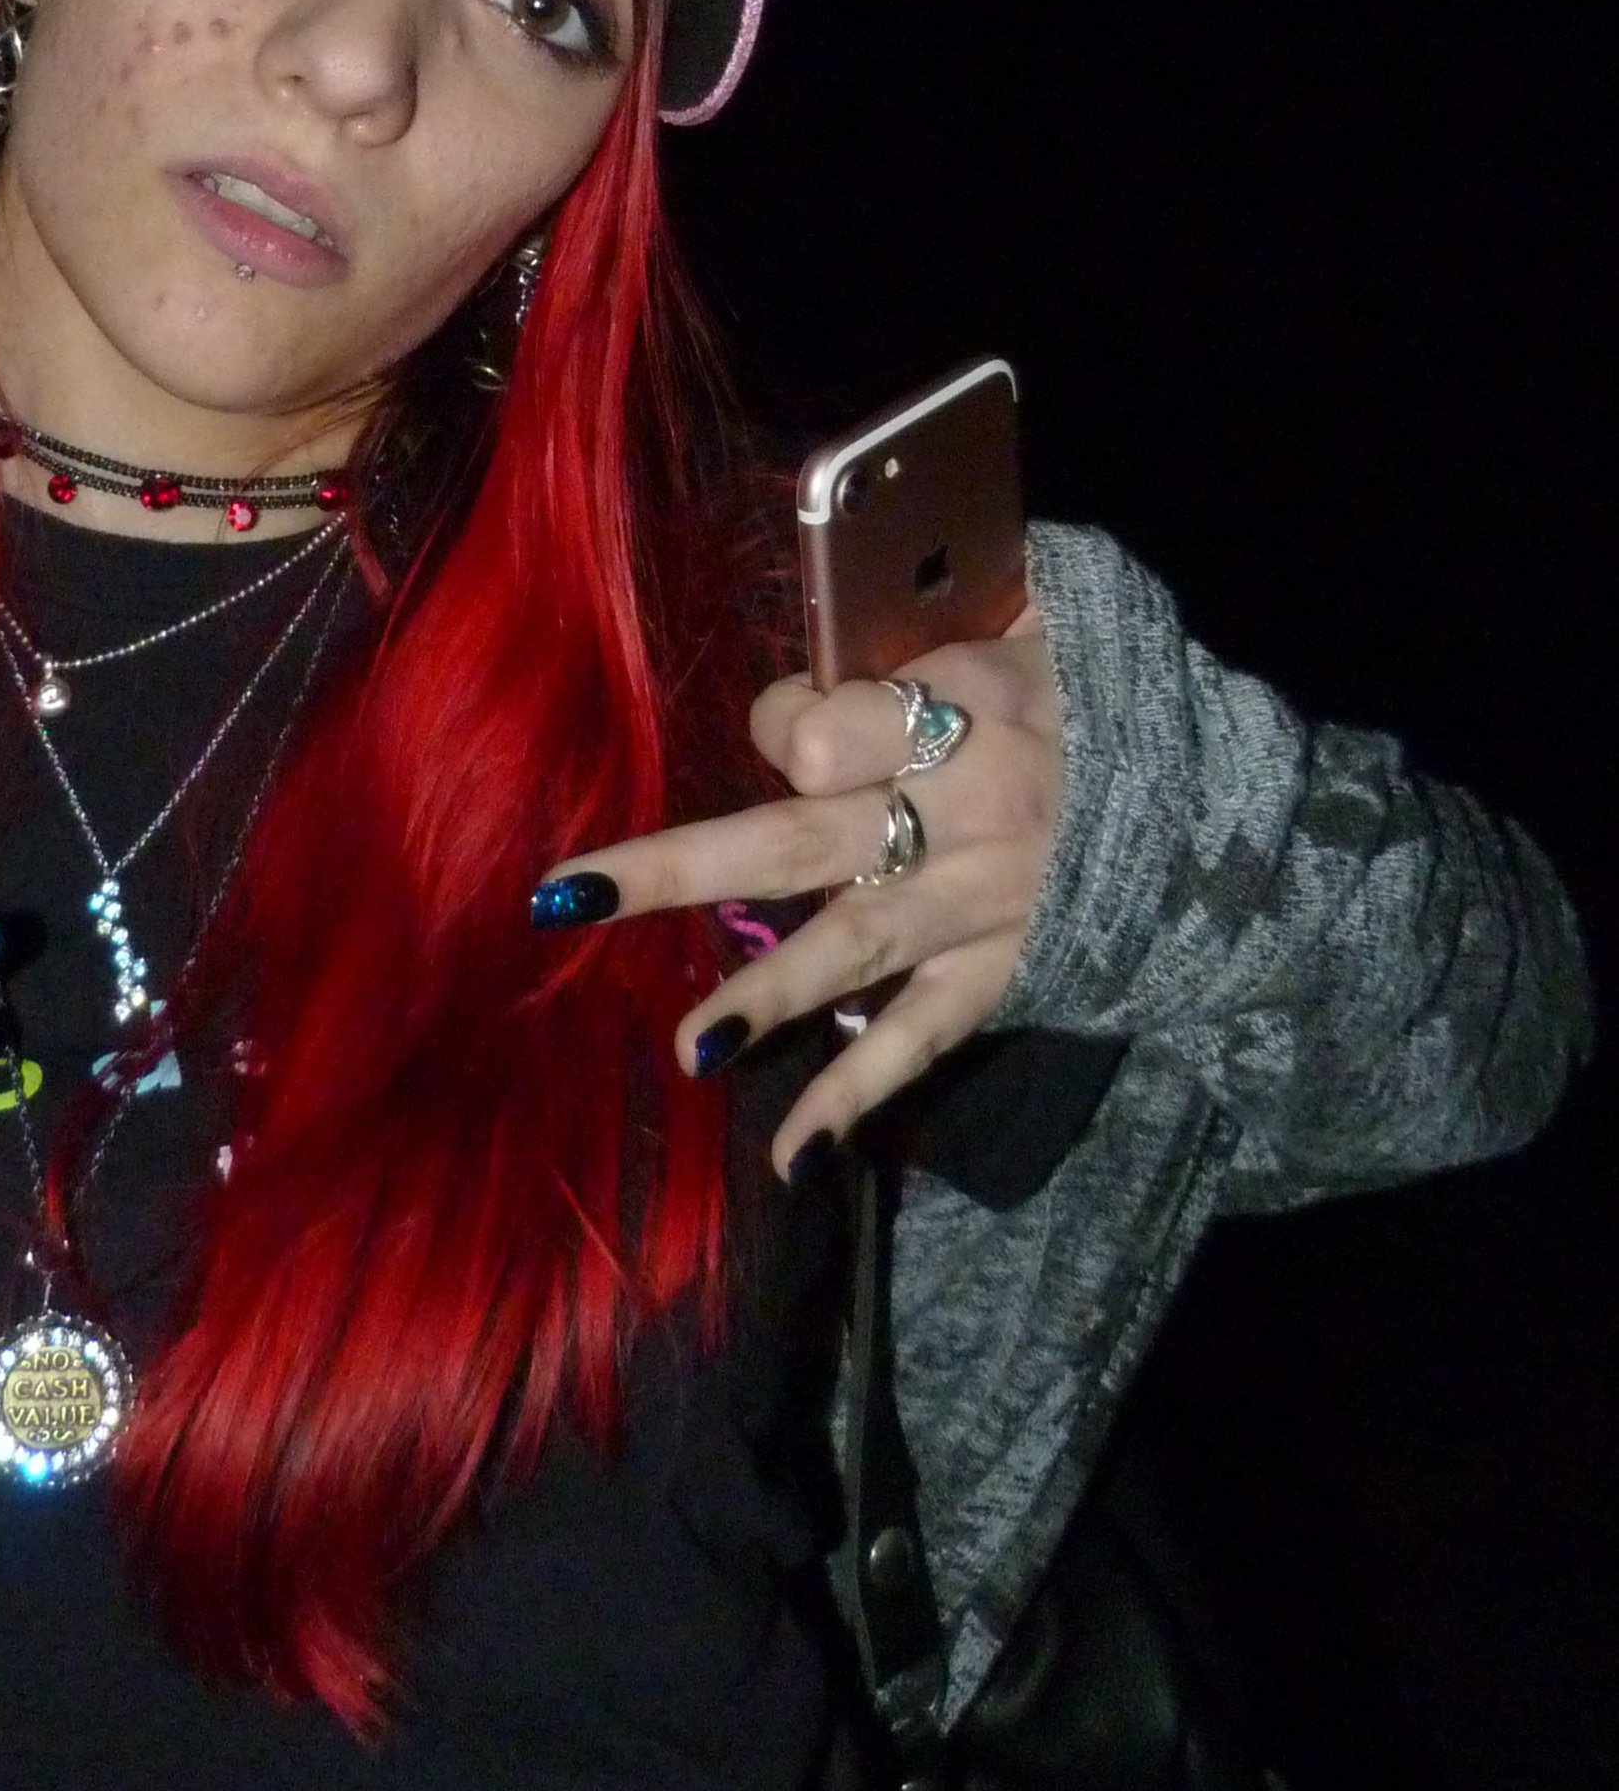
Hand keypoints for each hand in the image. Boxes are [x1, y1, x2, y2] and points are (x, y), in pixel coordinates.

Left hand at [533, 611, 1062, 1180]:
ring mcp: (978, 905)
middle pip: (801, 837)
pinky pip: (919, 1040)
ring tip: (689, 1050)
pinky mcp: (999, 976)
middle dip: (681, 869)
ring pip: (854, 946)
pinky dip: (857, 1097)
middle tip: (572, 899)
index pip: (831, 728)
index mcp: (965, 712)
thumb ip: (919, 638)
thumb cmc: (1090, 706)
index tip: (784, 734)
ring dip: (767, 998)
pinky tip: (790, 1156)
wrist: (1218, 811)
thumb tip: (816, 656)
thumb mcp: (1026, 634)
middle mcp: (962, 814)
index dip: (786, 729)